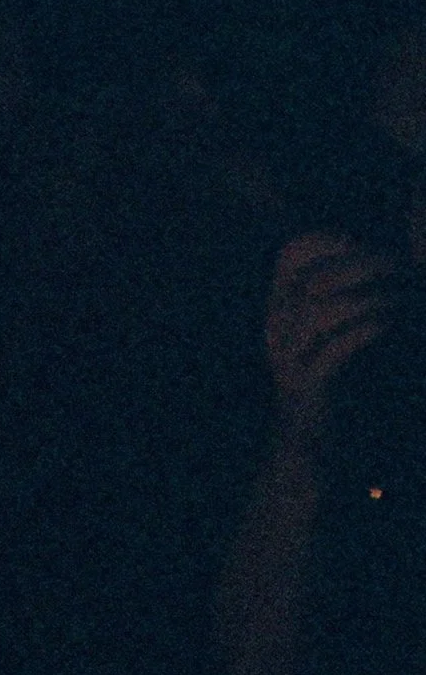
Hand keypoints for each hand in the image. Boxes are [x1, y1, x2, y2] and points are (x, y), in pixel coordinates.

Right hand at [265, 232, 398, 453]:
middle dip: (360, 265)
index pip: (290, 257)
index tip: (359, 243)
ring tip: (399, 297)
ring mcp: (288, 358)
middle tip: (395, 264)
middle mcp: (276, 330)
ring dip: (368, 298)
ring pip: (322, 311)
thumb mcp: (323, 325)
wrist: (304, 433)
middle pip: (313, 279)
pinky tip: (389, 324)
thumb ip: (337, 290)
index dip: (325, 241)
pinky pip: (336, 349)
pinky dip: (368, 330)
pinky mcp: (308, 384)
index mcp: (278, 308)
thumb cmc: (325, 370)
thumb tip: (373, 251)